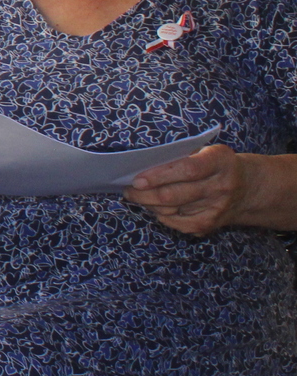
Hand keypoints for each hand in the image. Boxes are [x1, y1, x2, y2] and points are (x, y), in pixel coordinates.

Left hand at [126, 145, 255, 236]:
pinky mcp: (211, 224)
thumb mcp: (205, 151)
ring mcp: (217, 208)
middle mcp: (222, 186)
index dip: (159, 175)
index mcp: (220, 161)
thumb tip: (141, 167)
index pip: (187, 170)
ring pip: (172, 210)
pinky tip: (156, 208)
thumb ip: (179, 156)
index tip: (137, 179)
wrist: (247, 187)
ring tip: (138, 196)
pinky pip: (178, 224)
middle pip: (174, 195)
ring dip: (149, 205)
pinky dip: (162, 216)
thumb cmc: (214, 164)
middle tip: (128, 190)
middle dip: (144, 194)